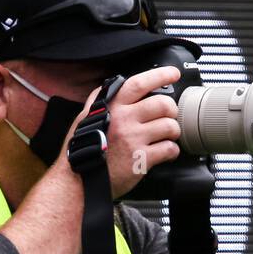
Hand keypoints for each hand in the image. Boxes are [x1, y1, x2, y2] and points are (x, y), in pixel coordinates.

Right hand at [65, 65, 182, 198]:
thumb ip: (98, 100)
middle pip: (162, 104)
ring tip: (166, 136)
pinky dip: (172, 150)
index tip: (173, 73)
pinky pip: (169, 149)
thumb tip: (111, 85)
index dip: (159, 75)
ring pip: (169, 126)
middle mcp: (123, 120)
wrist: (79, 180)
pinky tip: (165, 152)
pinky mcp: (141, 159)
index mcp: (111, 106)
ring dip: (173, 131)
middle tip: (169, 116)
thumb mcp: (84, 117)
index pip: (139, 83)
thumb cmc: (82, 149)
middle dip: (171, 109)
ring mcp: (133, 139)